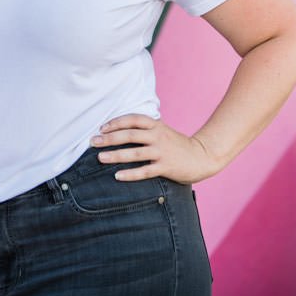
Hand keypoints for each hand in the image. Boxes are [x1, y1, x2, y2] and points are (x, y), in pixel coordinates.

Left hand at [90, 114, 217, 183]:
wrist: (202, 156)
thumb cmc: (177, 144)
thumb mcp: (162, 131)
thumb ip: (145, 129)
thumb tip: (120, 130)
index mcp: (156, 125)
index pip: (132, 119)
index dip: (116, 122)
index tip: (101, 128)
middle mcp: (158, 136)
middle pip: (130, 134)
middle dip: (109, 138)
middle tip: (93, 142)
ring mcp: (162, 152)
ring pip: (135, 152)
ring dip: (116, 155)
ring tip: (100, 158)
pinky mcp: (166, 167)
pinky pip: (145, 171)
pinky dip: (130, 173)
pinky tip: (117, 176)